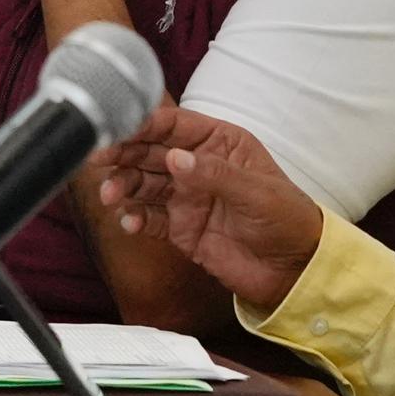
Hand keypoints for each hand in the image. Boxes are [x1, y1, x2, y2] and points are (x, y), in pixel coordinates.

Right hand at [90, 107, 322, 306]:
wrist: (294, 271)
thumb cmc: (287, 220)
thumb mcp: (257, 192)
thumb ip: (215, 175)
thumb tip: (175, 159)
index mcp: (220, 143)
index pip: (175, 125)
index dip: (146, 123)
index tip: (119, 127)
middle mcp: (199, 166)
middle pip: (151, 152)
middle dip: (123, 154)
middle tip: (100, 160)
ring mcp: (187, 197)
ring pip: (144, 184)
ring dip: (124, 186)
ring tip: (111, 196)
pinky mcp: (180, 228)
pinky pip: (149, 218)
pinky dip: (135, 218)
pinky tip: (129, 222)